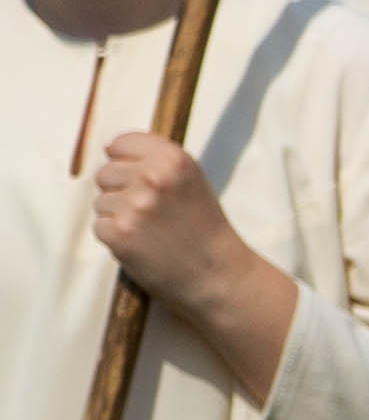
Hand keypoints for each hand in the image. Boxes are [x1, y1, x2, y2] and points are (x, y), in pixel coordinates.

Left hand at [87, 134, 298, 401]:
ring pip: (100, 202)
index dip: (125, 162)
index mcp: (173, 159)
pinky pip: (100, 227)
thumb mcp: (192, 182)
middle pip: (105, 173)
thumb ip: (157, 163)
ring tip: (149, 231)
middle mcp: (153, 177)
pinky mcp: (119, 233)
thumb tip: (110, 152)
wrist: (219, 275)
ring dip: (118, 217)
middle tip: (150, 213)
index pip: (120, 144)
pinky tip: (141, 245)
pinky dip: (115, 238)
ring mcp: (135, 205)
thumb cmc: (205, 229)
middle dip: (120, 191)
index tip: (138, 178)